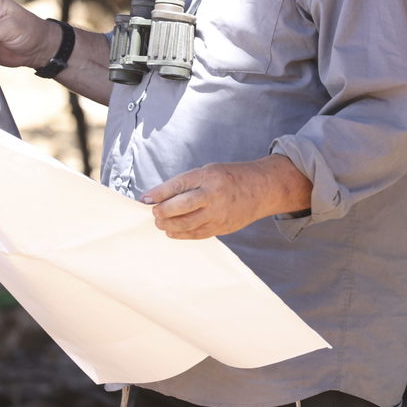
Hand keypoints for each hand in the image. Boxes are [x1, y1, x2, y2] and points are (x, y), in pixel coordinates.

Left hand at [141, 155, 311, 239]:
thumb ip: (186, 183)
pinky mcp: (222, 227)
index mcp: (208, 176)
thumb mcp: (208, 171)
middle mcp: (213, 195)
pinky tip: (172, 231)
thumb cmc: (230, 177)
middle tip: (155, 212)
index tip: (145, 199)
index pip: (178, 185)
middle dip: (162, 212)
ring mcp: (218, 213)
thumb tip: (157, 196)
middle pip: (180, 207)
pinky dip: (181, 234)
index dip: (158, 194)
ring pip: (186, 224)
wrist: (261, 188)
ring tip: (160, 222)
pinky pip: (196, 234)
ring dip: (168, 225)